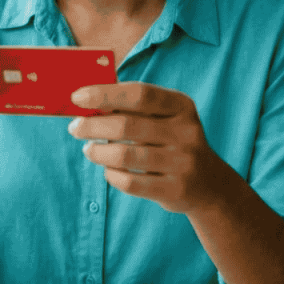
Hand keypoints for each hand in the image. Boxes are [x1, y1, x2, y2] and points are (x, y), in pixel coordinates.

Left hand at [67, 82, 221, 213]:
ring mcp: (183, 162)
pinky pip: (130, 182)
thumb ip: (132, 107)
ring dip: (97, 152)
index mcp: (181, 106)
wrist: (208, 183)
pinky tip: (108, 169)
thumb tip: (86, 101)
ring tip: (88, 149)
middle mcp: (186, 132)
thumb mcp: (165, 117)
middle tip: (74, 127)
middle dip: (92, 125)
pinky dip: (111, 174)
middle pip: (127, 125)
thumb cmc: (171, 141)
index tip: (77, 98)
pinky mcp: (175, 190)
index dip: (105, 94)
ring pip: (125, 156)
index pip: (139, 94)